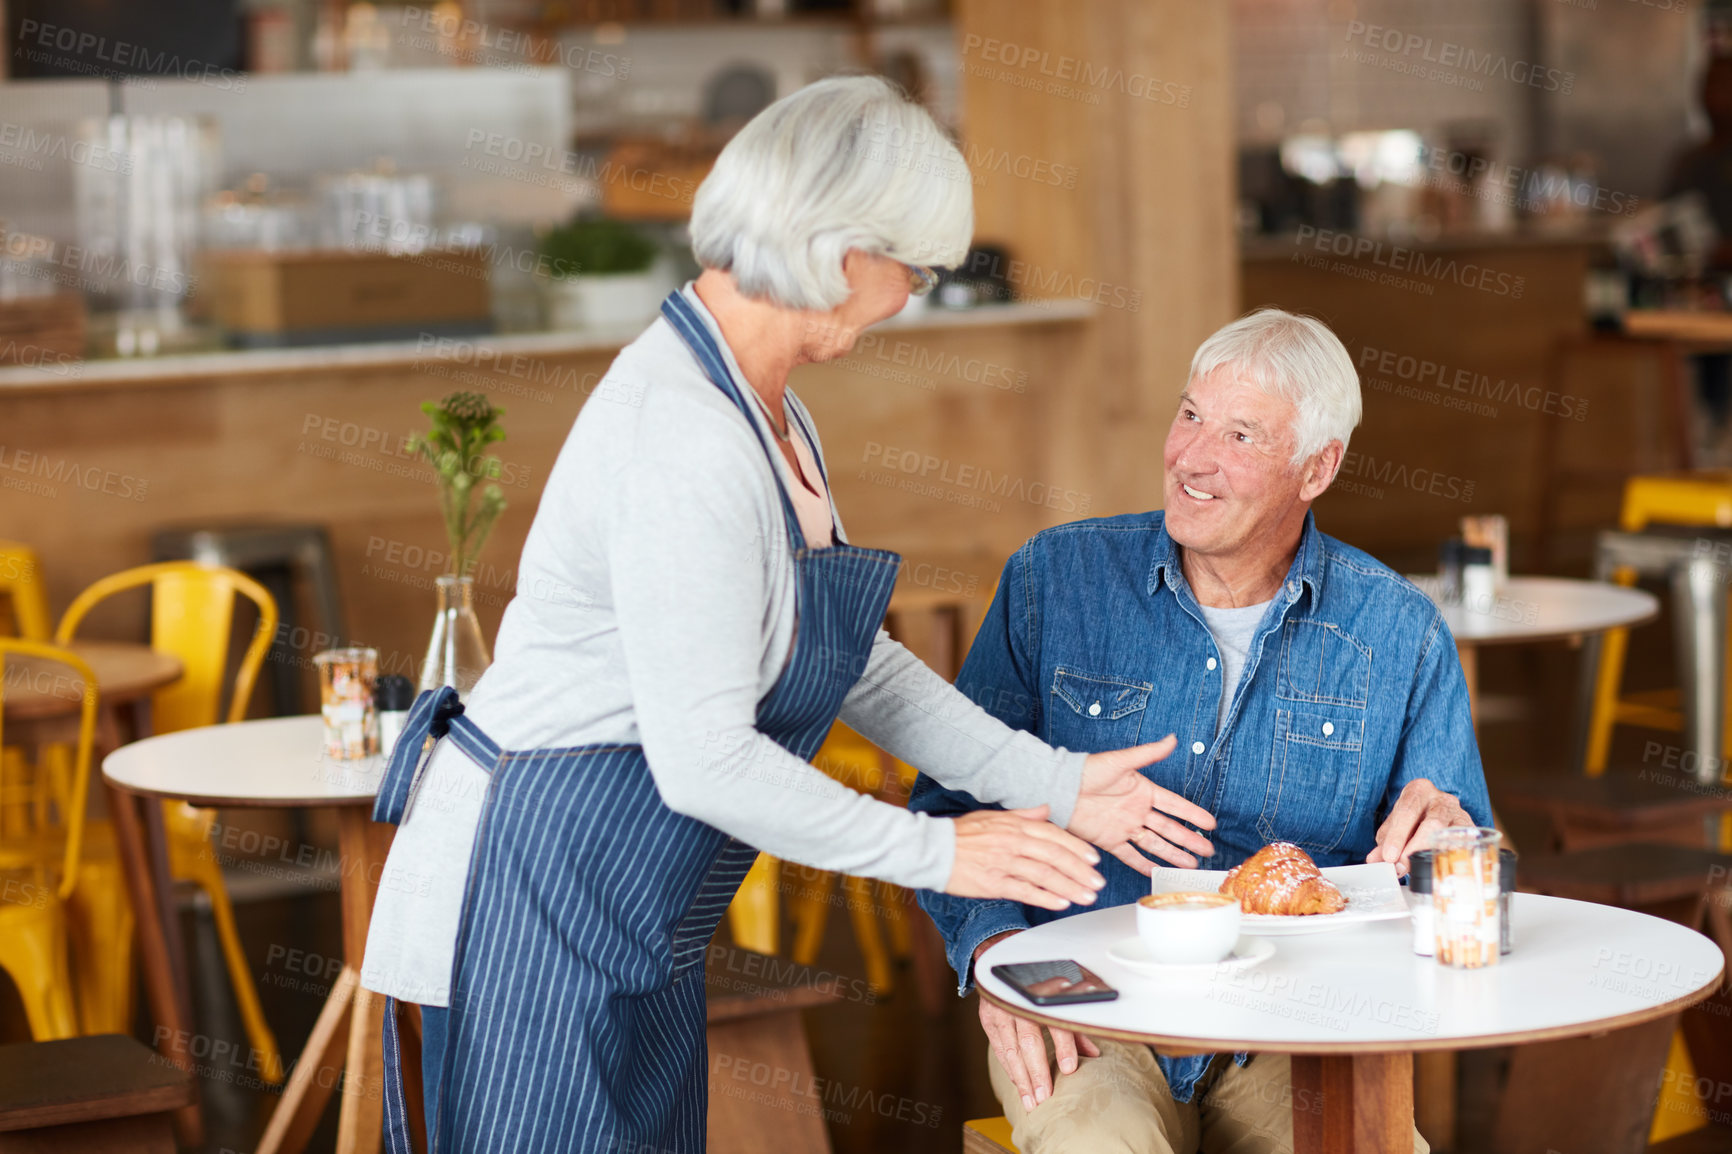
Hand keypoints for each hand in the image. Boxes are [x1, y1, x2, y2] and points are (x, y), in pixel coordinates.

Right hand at [946, 806, 1105, 909]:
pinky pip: (1025, 890)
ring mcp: (1004, 863)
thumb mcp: (993, 816)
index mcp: (1015, 825)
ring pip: (1045, 875)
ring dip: (1070, 887)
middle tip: (1097, 882)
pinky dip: (1045, 897)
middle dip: (1080, 870)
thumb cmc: (961, 833)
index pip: (1054, 835)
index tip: (1093, 859)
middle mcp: (1013, 842)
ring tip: (1087, 896)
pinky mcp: (994, 883)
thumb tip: (1046, 809)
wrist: (933, 848)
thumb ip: (1023, 814)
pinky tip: (1061, 903)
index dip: (1077, 847)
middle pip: (1055, 856)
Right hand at [974, 931, 1098, 1111]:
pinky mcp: (988, 1019)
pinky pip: (998, 1049)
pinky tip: (1018, 1085)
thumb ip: (1073, 1025)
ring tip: (1030, 1102)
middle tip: (1045, 1097)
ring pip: (1010, 1050)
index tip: (1070, 1068)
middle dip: (1037, 1072)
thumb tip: (1093, 1053)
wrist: (999, 954)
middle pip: (1028, 1042)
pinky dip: (1009, 1069)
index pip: (1053, 1022)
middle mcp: (1017, 1002)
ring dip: (1021, 1079)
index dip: (1063, 1046)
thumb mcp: (1058, 994)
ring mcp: (999, 1011)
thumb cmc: (1035, 976)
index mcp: (1039, 993)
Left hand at [1069, 736, 1216, 874]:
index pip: (1174, 805)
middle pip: (1169, 829)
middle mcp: (1137, 811)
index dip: (1193, 814)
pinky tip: (1157, 873)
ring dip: (1173, 855)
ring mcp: (1124, 827)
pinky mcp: (1109, 840)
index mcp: (1143, 791)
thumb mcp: (1121, 761)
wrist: (1060, 789)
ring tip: (1190, 866)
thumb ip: (1148, 753)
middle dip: (1189, 840)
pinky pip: (1130, 855)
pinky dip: (1143, 865)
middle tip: (1208, 851)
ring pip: (1155, 844)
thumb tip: (1172, 739)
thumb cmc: (1087, 770)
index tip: (1211, 824)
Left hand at [1366, 778, 1473, 872]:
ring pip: (1451, 835)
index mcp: (1418, 791)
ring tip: (1421, 869)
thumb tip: (1374, 861)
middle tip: (1402, 866)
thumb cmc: (1413, 821)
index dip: (1398, 835)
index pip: (1408, 811)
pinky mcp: (1473, 832)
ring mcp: (1460, 815)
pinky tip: (1442, 868)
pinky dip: (1453, 858)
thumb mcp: (1395, 828)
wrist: (1440, 817)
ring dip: (1434, 854)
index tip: (1390, 856)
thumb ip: (1384, 843)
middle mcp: (1442, 799)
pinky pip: (1466, 846)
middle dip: (1416, 847)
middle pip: (1432, 823)